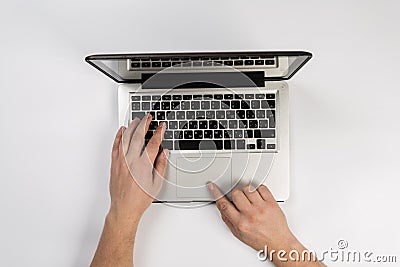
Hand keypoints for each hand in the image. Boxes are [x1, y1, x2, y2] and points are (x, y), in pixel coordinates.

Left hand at [108, 115, 168, 222]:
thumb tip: (165, 152)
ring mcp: (121, 161)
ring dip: (131, 127)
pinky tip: (122, 130)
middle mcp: (131, 161)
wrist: (124, 208)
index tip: (161, 126)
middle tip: (148, 117)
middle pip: (138, 136)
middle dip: (144, 124)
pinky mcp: (114, 164)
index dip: (158, 132)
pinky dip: (119, 136)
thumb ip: (161, 165)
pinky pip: (116, 146)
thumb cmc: (140, 199)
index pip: (153, 143)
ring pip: (126, 138)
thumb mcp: (157, 183)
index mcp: (144, 165)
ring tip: (137, 120)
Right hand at [207, 184, 325, 265]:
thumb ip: (229, 220)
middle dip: (235, 195)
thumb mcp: (239, 234)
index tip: (212, 186)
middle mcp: (251, 215)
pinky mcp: (271, 203)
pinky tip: (259, 197)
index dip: (216, 193)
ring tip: (251, 200)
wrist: (279, 243)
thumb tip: (222, 208)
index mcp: (241, 223)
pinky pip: (261, 187)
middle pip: (236, 193)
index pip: (224, 205)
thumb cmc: (260, 240)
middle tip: (240, 201)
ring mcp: (262, 208)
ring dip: (247, 192)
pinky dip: (258, 190)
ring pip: (248, 188)